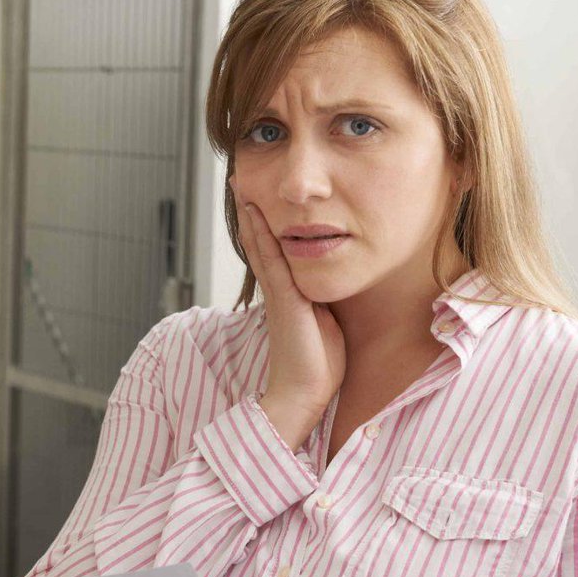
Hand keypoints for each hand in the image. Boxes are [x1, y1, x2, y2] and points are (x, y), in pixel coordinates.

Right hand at [232, 184, 344, 448]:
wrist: (304, 393)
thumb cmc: (318, 365)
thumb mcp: (326, 323)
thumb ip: (325, 302)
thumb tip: (336, 284)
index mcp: (288, 294)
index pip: (273, 252)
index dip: (264, 226)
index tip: (258, 199)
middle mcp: (278, 290)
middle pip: (260, 243)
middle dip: (251, 213)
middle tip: (240, 183)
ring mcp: (278, 294)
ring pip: (260, 246)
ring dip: (251, 216)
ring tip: (242, 188)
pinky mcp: (283, 300)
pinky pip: (270, 260)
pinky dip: (261, 236)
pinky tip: (255, 214)